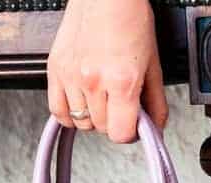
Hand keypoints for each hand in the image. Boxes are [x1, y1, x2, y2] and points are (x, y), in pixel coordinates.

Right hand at [46, 0, 167, 141]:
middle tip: (121, 105)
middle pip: (101, 129)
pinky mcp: (54, 68)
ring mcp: (70, 75)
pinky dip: (70, 113)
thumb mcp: (154, 65)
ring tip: (103, 99)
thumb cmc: (130, 21)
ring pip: (80, 122)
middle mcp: (92, 80)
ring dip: (93, 117)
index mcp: (121, 81)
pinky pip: (57, 110)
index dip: (130, 133)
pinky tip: (83, 103)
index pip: (120, 134)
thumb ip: (156, 103)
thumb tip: (155, 127)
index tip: (134, 125)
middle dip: (114, 121)